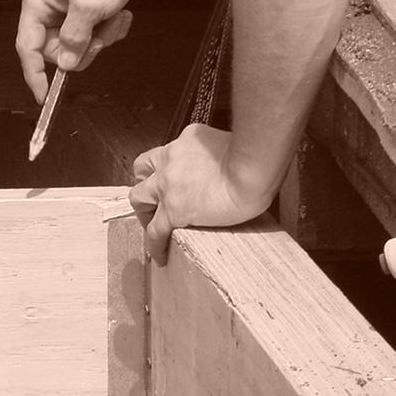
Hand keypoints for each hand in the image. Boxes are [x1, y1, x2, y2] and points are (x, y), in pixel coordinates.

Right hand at [16, 0, 150, 103]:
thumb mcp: (89, 6)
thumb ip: (75, 39)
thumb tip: (66, 63)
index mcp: (39, 2)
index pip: (28, 47)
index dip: (34, 74)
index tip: (42, 94)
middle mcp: (50, 8)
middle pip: (58, 52)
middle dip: (83, 49)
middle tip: (98, 38)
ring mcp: (69, 11)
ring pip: (79, 47)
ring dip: (101, 38)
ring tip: (111, 19)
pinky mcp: (87, 13)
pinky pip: (94, 37)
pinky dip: (110, 31)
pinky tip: (118, 15)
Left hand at [128, 124, 273, 265]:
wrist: (253, 171)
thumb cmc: (255, 159)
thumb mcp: (232, 143)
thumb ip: (221, 154)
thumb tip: (230, 166)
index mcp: (189, 140)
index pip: (170, 151)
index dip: (168, 166)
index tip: (174, 178)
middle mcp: (171, 158)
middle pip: (143, 167)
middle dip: (146, 183)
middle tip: (156, 200)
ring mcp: (168, 184)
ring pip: (139, 198)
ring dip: (144, 212)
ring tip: (154, 227)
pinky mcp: (173, 210)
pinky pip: (155, 231)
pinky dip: (154, 244)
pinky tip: (161, 255)